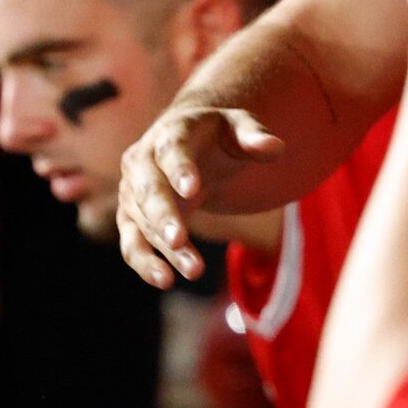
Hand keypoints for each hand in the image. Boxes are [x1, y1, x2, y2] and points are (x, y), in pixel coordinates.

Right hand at [116, 106, 286, 287]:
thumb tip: (275, 146)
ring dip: (163, 248)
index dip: (180, 169)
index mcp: (170, 133)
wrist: (187, 143)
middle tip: (179, 239)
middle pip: (148, 188)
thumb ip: (254, 136)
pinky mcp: (133, 217)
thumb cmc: (217, 136)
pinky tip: (166, 280)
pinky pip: (132, 241)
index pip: (172, 149)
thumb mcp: (238, 128)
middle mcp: (143, 160)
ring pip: (141, 221)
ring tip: (193, 271)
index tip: (192, 191)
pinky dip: (144, 262)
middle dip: (162, 215)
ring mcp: (133, 190)